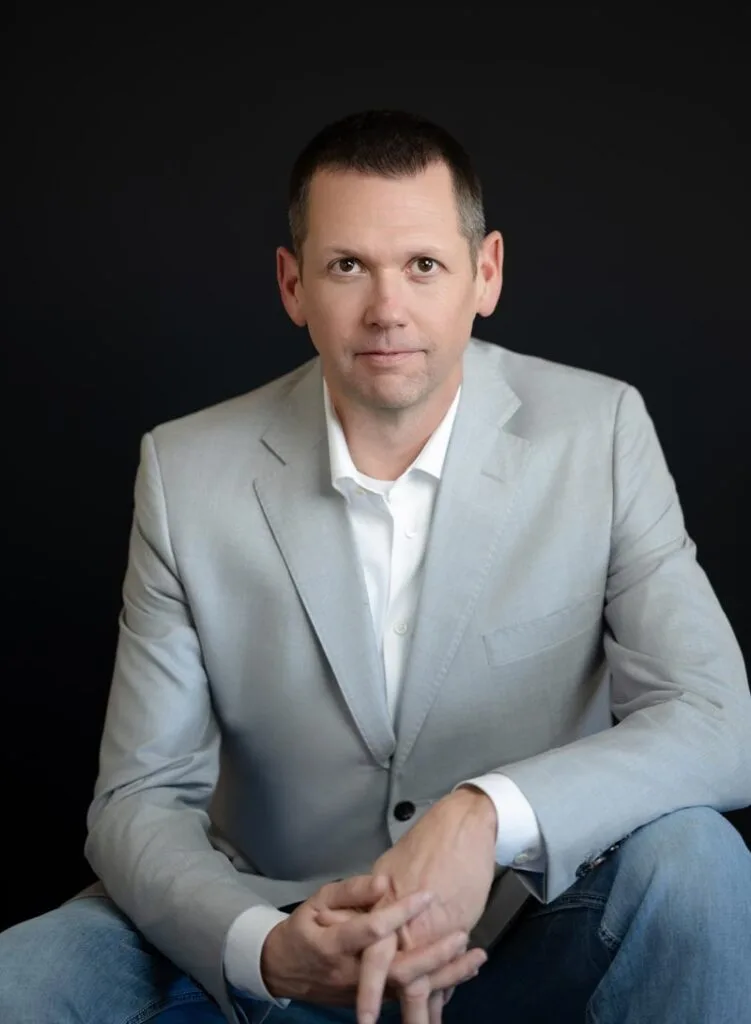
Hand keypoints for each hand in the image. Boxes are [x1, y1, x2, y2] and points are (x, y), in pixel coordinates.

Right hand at [260, 874, 466, 1006]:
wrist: (286, 971)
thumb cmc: (305, 930)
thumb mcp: (319, 900)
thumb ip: (351, 892)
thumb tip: (382, 882)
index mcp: (335, 945)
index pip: (372, 930)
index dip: (401, 912)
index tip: (428, 894)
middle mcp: (353, 974)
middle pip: (399, 971)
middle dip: (434, 956)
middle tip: (463, 935)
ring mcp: (367, 992)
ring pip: (410, 990)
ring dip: (446, 976)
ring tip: (477, 958)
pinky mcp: (376, 999)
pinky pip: (410, 995)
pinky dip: (440, 987)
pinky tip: (464, 973)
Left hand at [358, 787, 496, 1022]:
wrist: (464, 825)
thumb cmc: (430, 842)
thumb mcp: (394, 866)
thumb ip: (380, 898)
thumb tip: (371, 918)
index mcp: (385, 902)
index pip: (371, 950)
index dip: (367, 983)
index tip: (361, 1009)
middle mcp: (407, 918)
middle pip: (394, 971)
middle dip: (383, 1001)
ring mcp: (433, 925)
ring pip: (423, 976)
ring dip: (421, 1008)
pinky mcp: (457, 926)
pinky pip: (447, 965)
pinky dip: (445, 987)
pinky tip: (443, 1006)